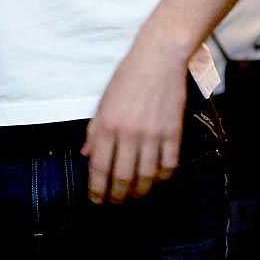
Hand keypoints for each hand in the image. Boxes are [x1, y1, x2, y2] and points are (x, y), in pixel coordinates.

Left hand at [83, 40, 187, 202]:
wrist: (158, 57)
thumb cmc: (127, 77)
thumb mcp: (104, 101)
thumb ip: (94, 130)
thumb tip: (86, 155)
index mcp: (107, 124)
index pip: (99, 168)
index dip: (97, 189)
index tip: (96, 200)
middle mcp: (129, 132)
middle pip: (123, 178)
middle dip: (117, 197)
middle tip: (115, 202)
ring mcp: (153, 134)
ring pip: (147, 177)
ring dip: (140, 191)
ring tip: (135, 194)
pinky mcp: (173, 132)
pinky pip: (169, 166)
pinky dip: (162, 177)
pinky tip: (156, 177)